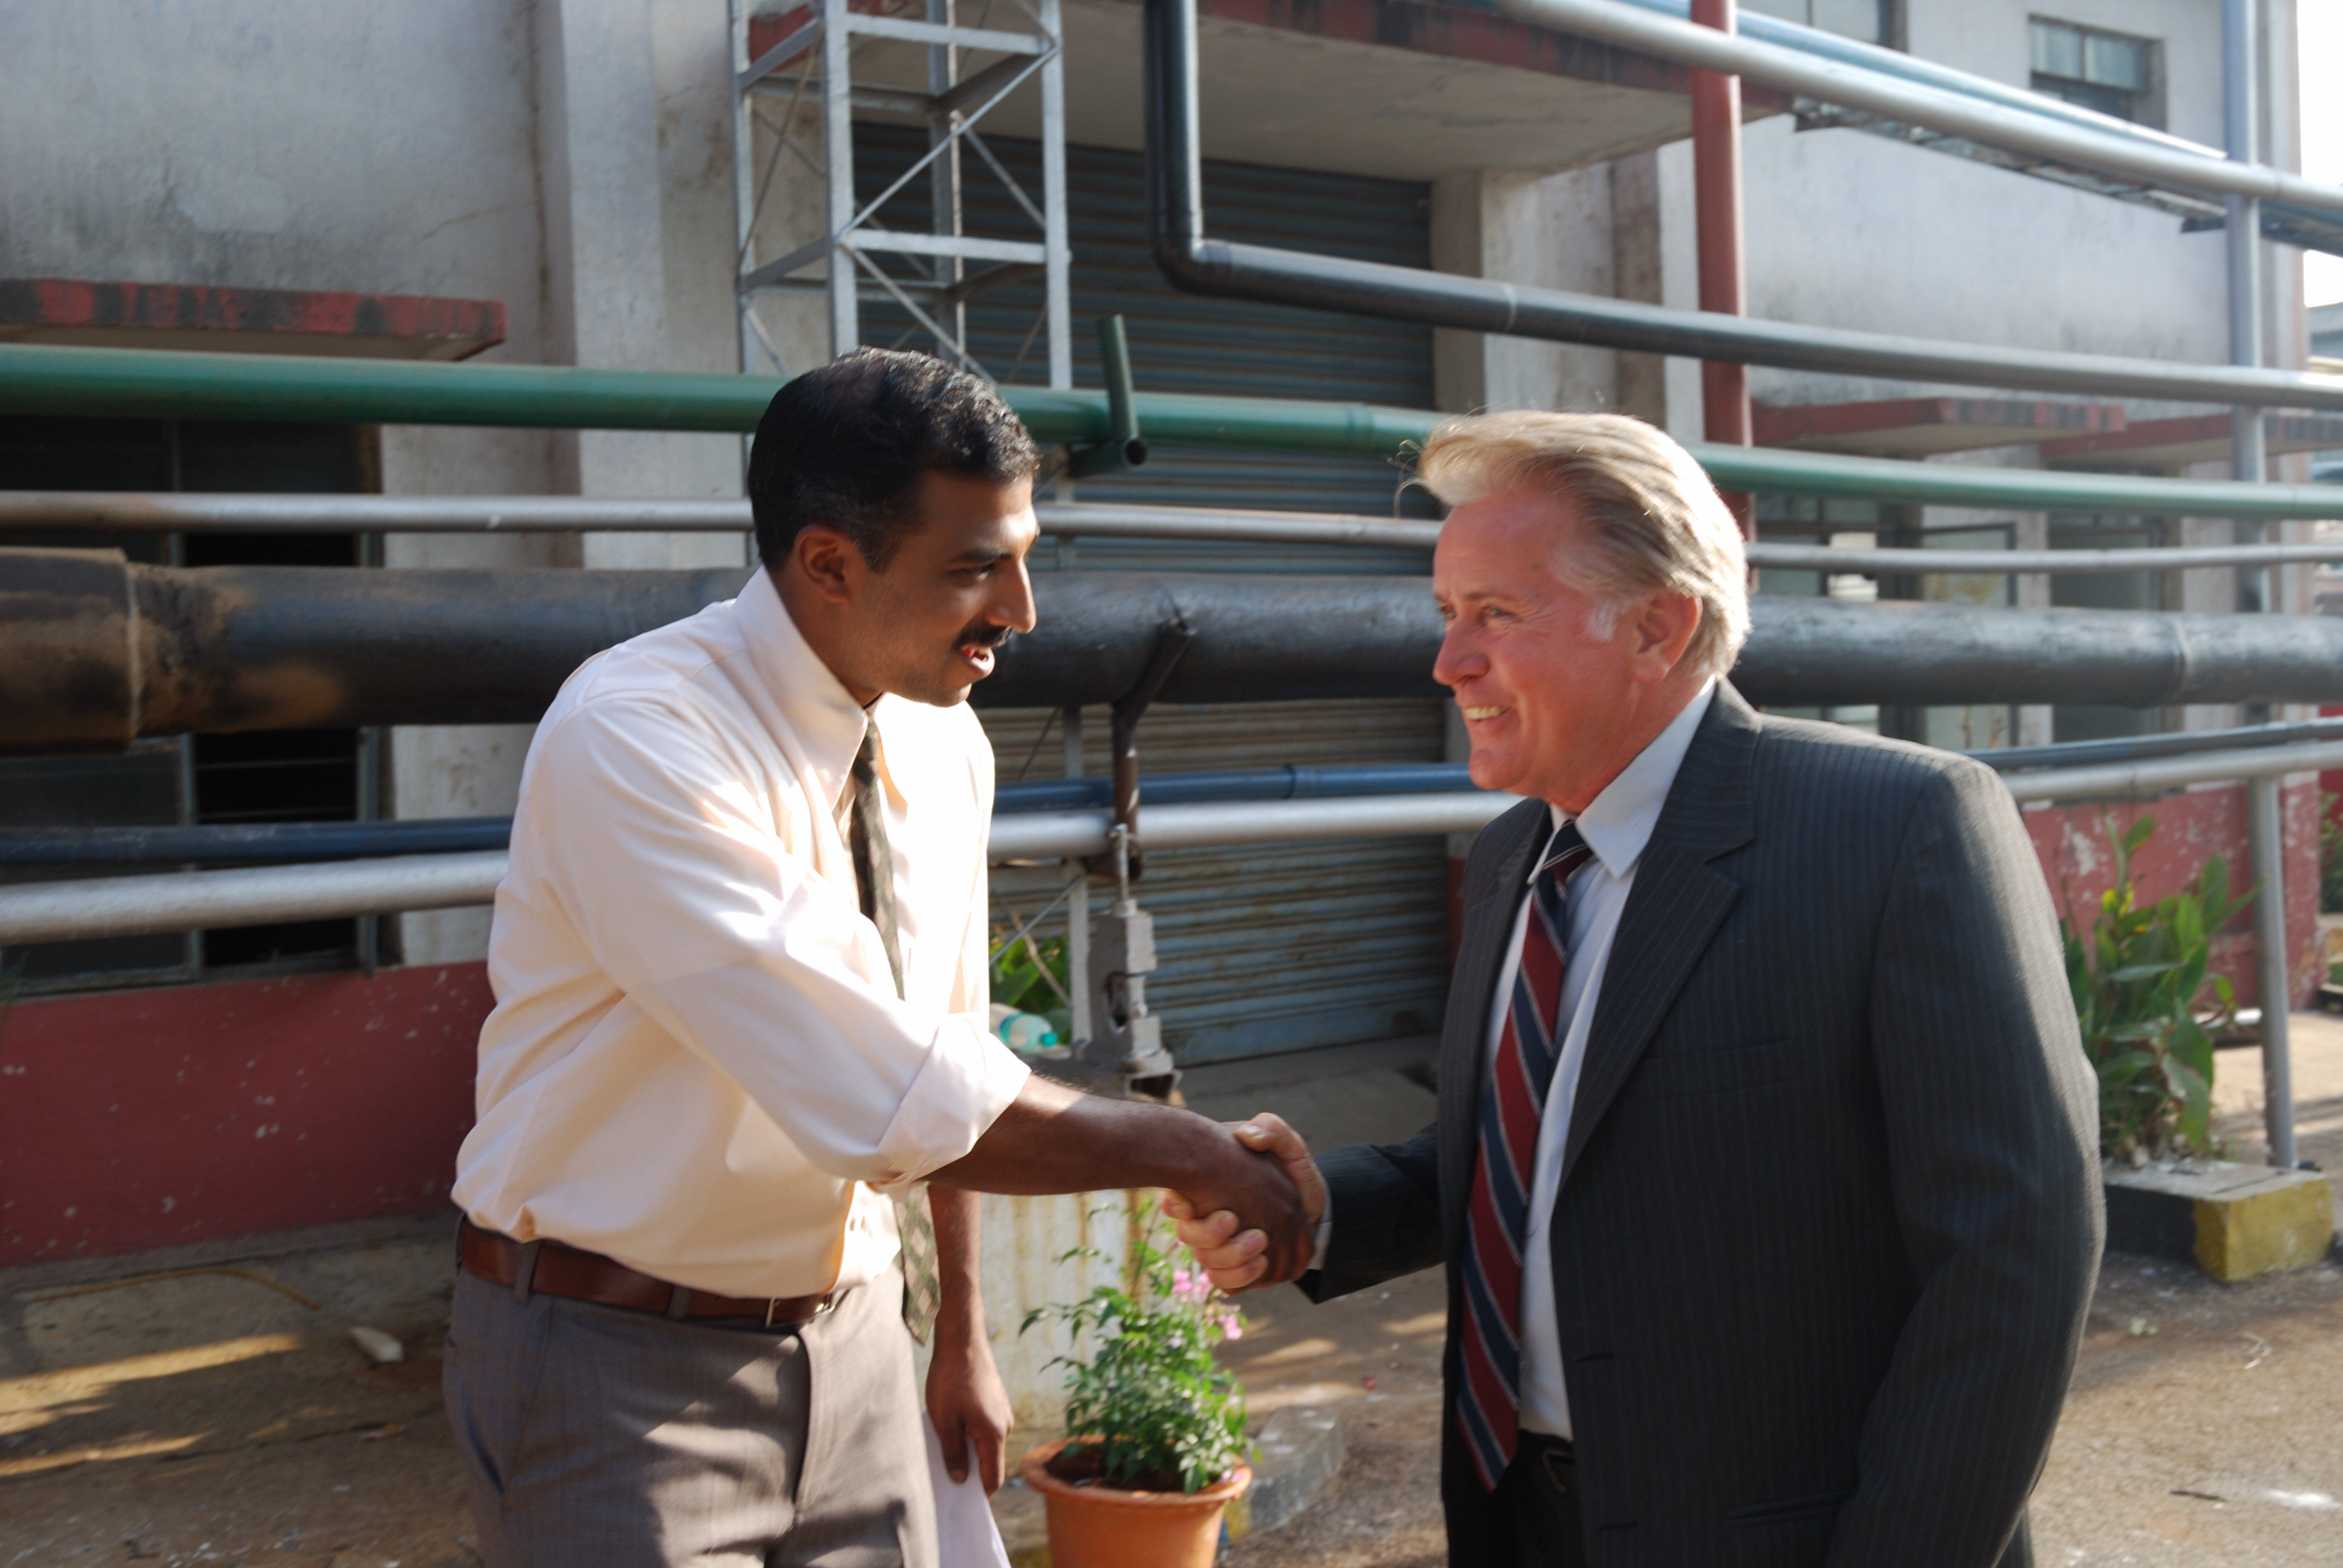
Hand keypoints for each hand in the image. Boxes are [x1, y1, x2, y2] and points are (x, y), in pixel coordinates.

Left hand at [925, 1313, 1012, 1492]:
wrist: (963, 1339)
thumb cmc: (950, 1379)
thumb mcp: (944, 1420)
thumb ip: (953, 1453)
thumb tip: (961, 1480)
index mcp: (994, 1434)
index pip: (992, 1477)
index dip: (979, 1494)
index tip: (961, 1504)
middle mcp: (1005, 1425)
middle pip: (991, 1461)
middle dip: (971, 1472)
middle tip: (946, 1477)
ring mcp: (1003, 1412)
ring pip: (987, 1443)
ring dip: (969, 1450)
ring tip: (945, 1448)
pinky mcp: (996, 1402)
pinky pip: (986, 1428)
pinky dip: (971, 1434)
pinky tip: (952, 1427)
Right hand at [1163, 1113, 1323, 1291]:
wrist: (1306, 1199)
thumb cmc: (1288, 1168)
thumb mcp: (1283, 1141)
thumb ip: (1271, 1129)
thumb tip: (1248, 1136)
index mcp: (1208, 1186)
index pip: (1174, 1198)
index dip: (1176, 1205)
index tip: (1189, 1205)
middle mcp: (1205, 1216)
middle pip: (1189, 1236)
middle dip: (1210, 1236)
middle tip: (1239, 1222)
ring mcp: (1219, 1244)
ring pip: (1207, 1263)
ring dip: (1231, 1261)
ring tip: (1261, 1245)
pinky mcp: (1237, 1267)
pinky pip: (1226, 1283)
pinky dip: (1240, 1279)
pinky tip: (1261, 1266)